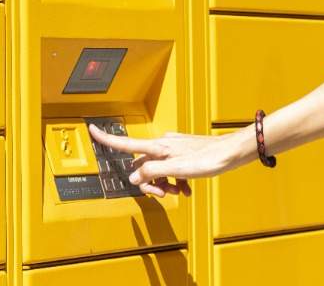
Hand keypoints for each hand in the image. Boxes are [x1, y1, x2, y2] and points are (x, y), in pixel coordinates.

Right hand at [87, 125, 252, 197]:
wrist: (232, 152)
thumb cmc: (209, 158)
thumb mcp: (177, 170)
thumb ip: (152, 172)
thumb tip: (133, 177)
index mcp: (158, 147)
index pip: (125, 143)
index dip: (106, 138)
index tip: (91, 129)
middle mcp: (162, 145)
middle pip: (141, 165)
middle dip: (148, 183)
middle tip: (163, 194)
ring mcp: (173, 150)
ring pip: (157, 170)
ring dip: (163, 185)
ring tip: (178, 192)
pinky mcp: (182, 155)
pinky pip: (170, 171)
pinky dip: (174, 181)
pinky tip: (185, 189)